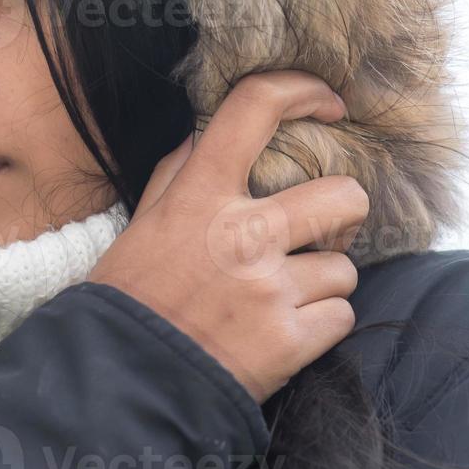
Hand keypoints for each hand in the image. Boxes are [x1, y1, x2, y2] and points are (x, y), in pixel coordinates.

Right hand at [87, 69, 365, 403]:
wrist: (123, 379)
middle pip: (343, 196)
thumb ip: (177, 175)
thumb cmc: (130, 296)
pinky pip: (341, 317)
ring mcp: (269, 288)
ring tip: (279, 298)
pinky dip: (319, 327)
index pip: (254, 109)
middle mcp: (240, 233)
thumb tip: (206, 133)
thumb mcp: (142, 223)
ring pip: (345, 268)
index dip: (301, 89)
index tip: (327, 103)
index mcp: (198, 195)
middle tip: (317, 232)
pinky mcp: (290, 340)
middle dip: (342, 215)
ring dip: (321, 284)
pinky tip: (281, 332)